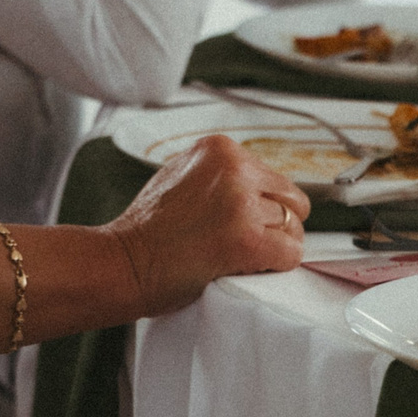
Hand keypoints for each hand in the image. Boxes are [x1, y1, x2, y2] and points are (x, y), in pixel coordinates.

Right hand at [107, 135, 311, 313]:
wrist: (124, 261)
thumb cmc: (147, 230)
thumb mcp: (180, 175)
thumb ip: (218, 175)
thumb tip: (256, 188)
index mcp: (219, 149)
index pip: (271, 176)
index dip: (260, 206)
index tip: (237, 223)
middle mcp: (235, 168)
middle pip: (291, 199)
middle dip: (274, 224)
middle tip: (244, 242)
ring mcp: (242, 203)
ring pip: (293, 228)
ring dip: (273, 247)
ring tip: (238, 256)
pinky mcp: (249, 239)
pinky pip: (291, 254)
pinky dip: (275, 266)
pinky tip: (246, 267)